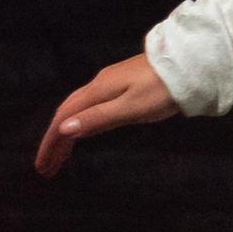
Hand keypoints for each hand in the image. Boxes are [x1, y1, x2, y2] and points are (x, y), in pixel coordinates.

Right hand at [35, 53, 179, 176]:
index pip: (64, 118)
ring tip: (61, 157)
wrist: (189, 63)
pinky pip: (91, 105)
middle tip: (47, 167)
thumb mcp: (131, 108)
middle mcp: (98, 85)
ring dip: (67, 133)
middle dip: (55, 141)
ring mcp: (110, 82)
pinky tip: (84, 132)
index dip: (51, 142)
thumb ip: (98, 118)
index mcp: (97, 91)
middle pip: (68, 114)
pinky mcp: (123, 83)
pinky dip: (81, 122)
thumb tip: (64, 128)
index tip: (43, 166)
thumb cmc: (162, 90)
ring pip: (79, 109)